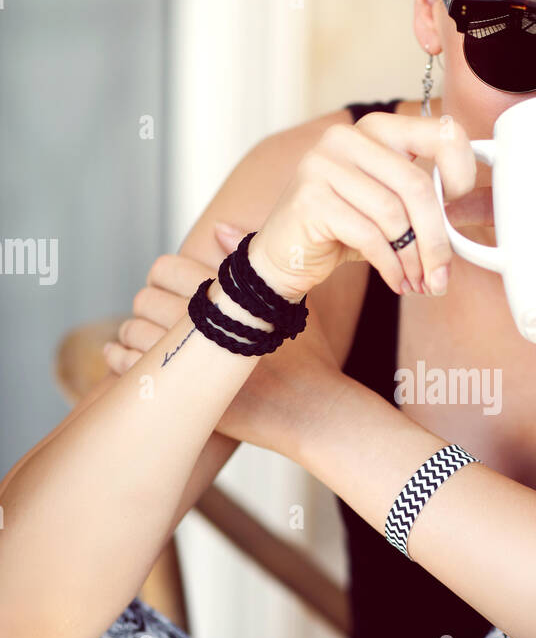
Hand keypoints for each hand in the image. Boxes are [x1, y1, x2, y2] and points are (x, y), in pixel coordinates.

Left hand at [102, 237, 342, 446]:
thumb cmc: (309, 356)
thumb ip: (250, 262)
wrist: (312, 411)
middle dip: (147, 304)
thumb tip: (219, 226)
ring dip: (132, 332)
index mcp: (223, 296)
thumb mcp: (287, 301)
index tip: (172, 287)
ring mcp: (187, 358)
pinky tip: (123, 355)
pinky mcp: (179, 392)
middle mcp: (200, 322)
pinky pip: (128, 367)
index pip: (166, 269)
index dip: (163, 276)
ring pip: (133, 331)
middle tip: (157, 313)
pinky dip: (120, 357)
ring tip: (141, 338)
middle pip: (145, 299)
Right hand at [249, 112, 477, 300]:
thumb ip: (421, 197)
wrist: (282, 257)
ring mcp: (323, 165)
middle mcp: (346, 138)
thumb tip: (466, 215)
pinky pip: (369, 236)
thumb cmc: (342, 230)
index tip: (461, 208)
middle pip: (416, 185)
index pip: (439, 133)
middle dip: (436, 239)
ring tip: (418, 282)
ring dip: (413, 258)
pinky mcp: (311, 199)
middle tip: (442, 274)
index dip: (461, 173)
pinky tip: (397, 281)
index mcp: (375, 129)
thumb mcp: (388, 205)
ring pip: (393, 215)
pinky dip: (390, 265)